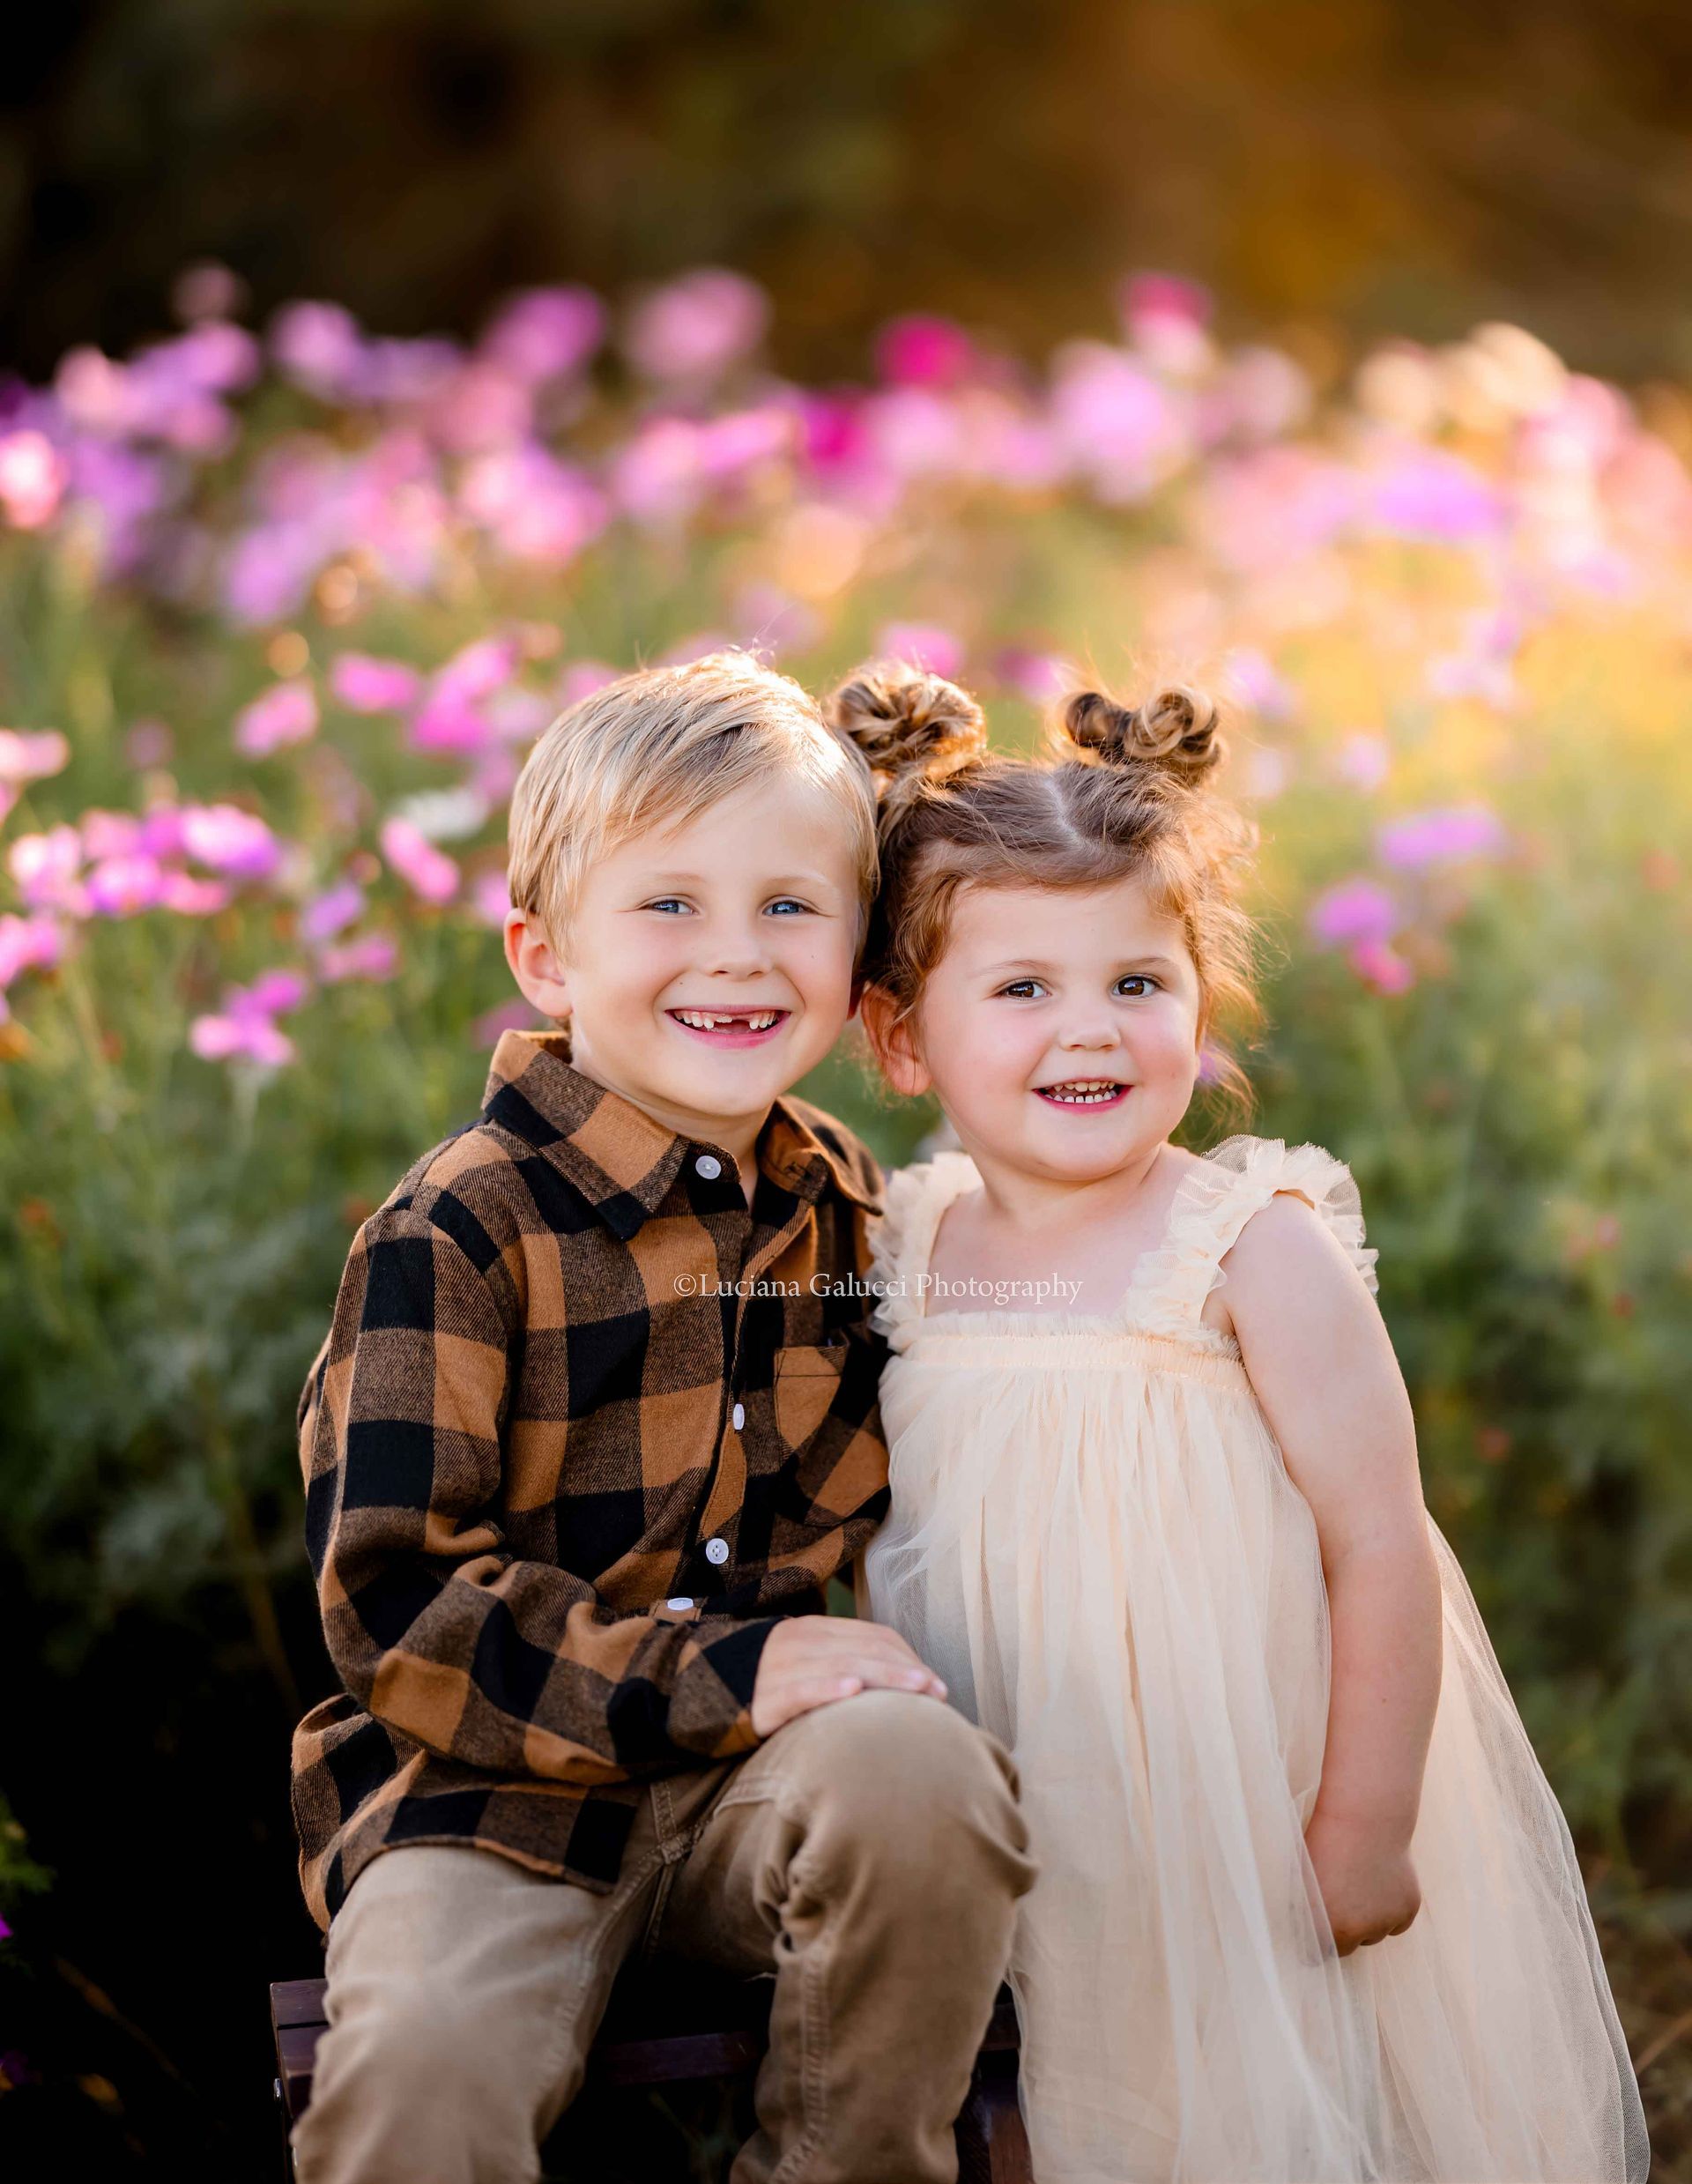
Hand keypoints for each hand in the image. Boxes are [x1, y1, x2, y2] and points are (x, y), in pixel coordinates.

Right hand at [751, 1615, 946, 1736]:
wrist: (703, 1690)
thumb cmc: (771, 1683)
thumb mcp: (808, 1662)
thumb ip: (847, 1661)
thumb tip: (904, 1682)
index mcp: (816, 1630)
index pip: (874, 1636)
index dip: (908, 1658)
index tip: (937, 1685)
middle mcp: (800, 1642)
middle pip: (863, 1650)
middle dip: (905, 1670)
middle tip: (937, 1693)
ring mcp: (779, 1668)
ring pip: (839, 1666)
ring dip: (882, 1678)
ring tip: (914, 1691)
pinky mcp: (761, 1698)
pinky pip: (798, 1690)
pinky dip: (826, 1689)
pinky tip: (852, 1692)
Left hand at [1305, 1808, 1420, 1956]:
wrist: (1365, 1817)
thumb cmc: (1325, 1842)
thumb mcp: (1302, 1879)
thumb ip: (1304, 1912)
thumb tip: (1303, 1932)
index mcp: (1331, 1927)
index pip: (1319, 1956)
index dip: (1315, 1941)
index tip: (1314, 1930)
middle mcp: (1362, 1931)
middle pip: (1349, 1947)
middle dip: (1342, 1931)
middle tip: (1338, 1901)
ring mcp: (1388, 1921)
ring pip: (1374, 1934)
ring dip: (1367, 1920)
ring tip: (1358, 1884)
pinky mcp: (1408, 1909)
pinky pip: (1396, 1922)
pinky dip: (1389, 1910)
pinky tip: (1379, 1883)